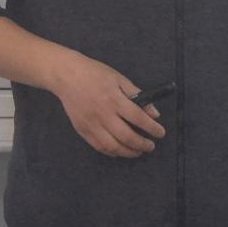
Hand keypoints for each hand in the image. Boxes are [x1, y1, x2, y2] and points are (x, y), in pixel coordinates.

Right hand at [51, 53, 166, 157]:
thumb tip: (154, 113)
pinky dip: (111, 152)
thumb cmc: (96, 74)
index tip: (160, 133)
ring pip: (112, 146)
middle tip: (150, 146)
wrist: (67, 76)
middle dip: (142, 144)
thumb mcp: (120, 79)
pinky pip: (98, 146)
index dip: (151, 128)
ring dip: (128, 152)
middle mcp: (102, 114)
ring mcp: (90, 124)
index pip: (138, 118)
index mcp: (114, 99)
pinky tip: (120, 151)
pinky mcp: (81, 130)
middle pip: (126, 136)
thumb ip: (138, 96)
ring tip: (138, 152)